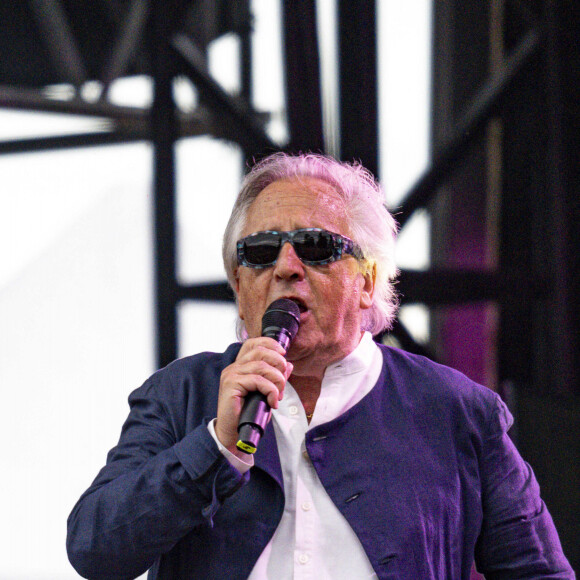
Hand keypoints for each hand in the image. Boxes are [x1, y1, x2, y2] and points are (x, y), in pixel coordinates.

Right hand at [215, 337, 292, 454]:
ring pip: (261, 366)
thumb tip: (289, 365)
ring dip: (276, 380)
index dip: (269, 344)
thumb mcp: (265, 392)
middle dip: (278, 363)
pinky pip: (258, 381)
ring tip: (279, 394)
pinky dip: (271, 390)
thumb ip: (275, 378)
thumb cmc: (248, 413)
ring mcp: (231, 374)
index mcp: (240, 366)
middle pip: (260, 352)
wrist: (232, 431)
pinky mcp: (231, 384)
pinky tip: (272, 401)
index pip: (252, 343)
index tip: (283, 354)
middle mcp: (234, 367)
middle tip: (283, 380)